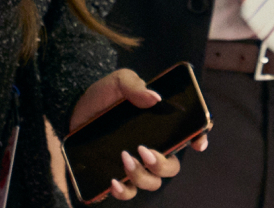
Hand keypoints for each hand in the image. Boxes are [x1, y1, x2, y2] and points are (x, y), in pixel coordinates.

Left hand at [69, 69, 207, 200]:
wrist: (75, 108)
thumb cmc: (103, 95)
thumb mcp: (118, 82)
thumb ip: (135, 85)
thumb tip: (155, 97)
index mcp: (159, 124)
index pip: (188, 133)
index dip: (199, 138)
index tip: (196, 144)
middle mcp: (152, 146)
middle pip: (172, 167)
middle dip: (162, 164)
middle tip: (143, 150)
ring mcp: (136, 163)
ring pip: (153, 182)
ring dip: (142, 176)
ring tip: (124, 157)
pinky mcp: (118, 173)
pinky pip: (129, 192)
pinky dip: (124, 191)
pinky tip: (114, 180)